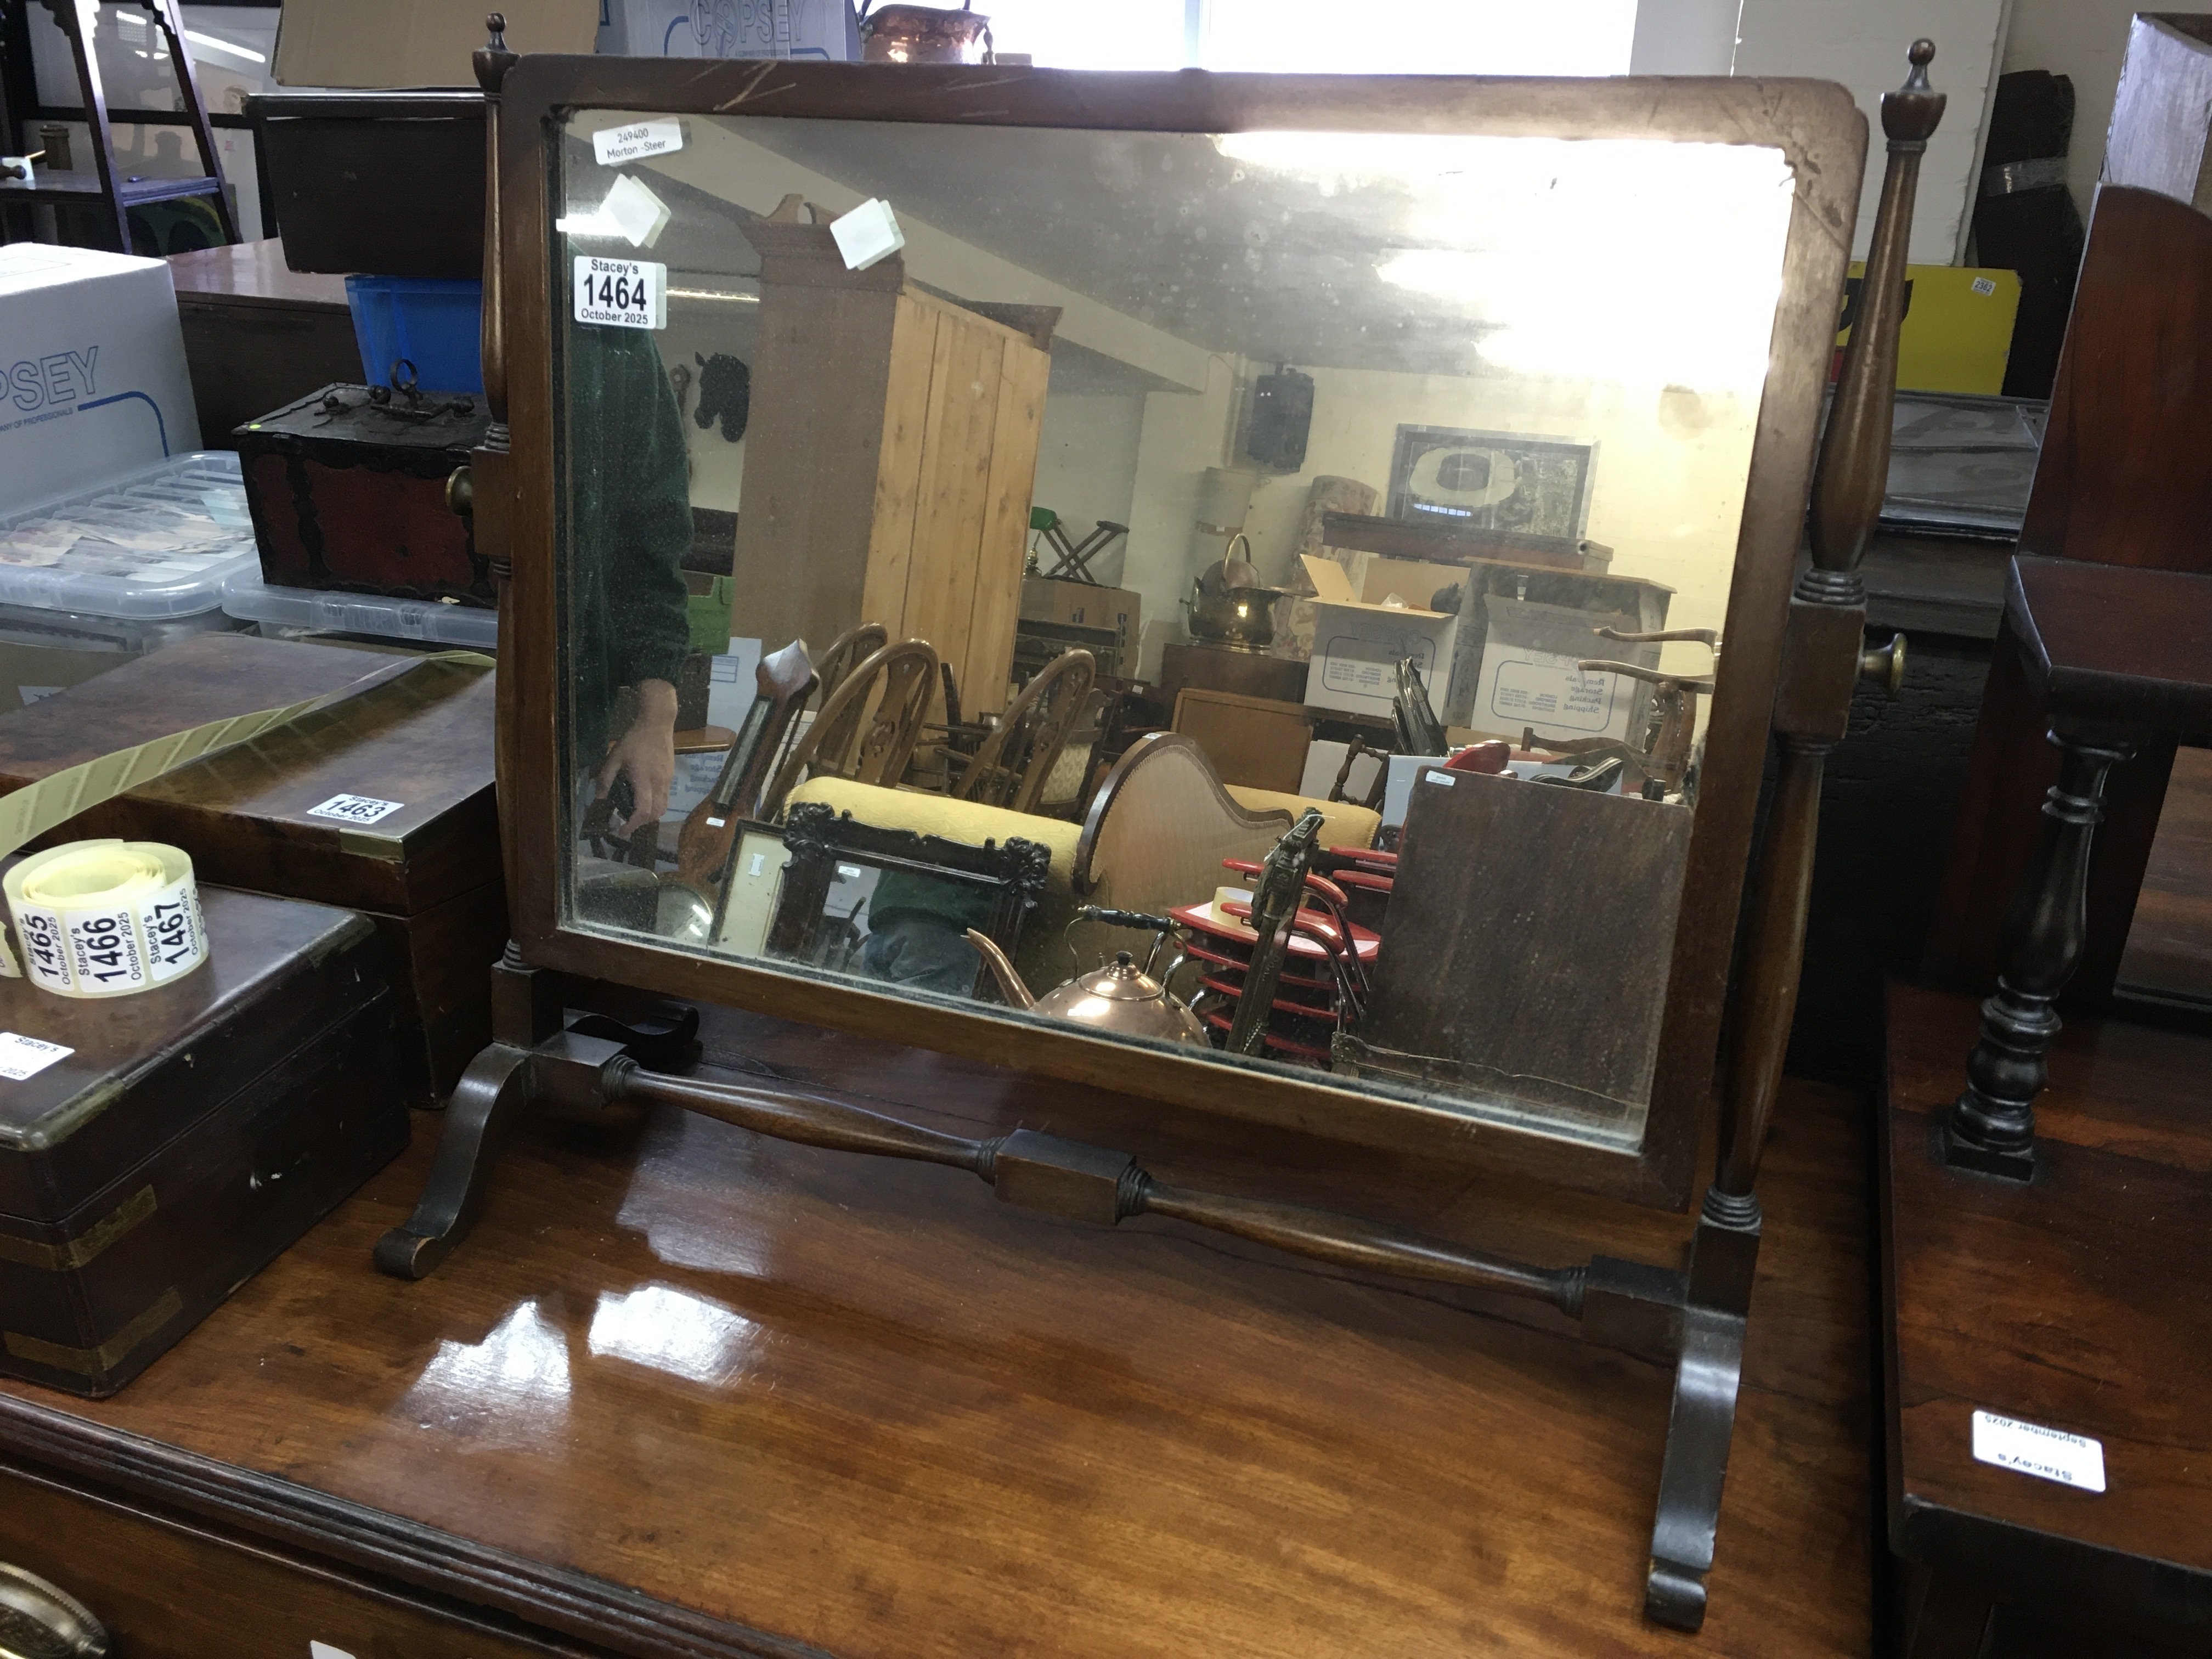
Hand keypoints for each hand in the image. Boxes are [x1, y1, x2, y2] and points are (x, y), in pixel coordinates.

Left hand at [595, 678, 677, 834]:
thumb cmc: (634, 740)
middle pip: (656, 814)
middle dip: (642, 823)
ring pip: (663, 808)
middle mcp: (659, 784)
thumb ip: (606, 779)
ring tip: (636, 814)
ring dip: (650, 816)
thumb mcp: (614, 757)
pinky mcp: (670, 776)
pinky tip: (644, 798)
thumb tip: (599, 798)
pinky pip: (665, 798)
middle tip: (627, 824)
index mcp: (644, 781)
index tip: (621, 830)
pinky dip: (655, 805)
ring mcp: (667, 781)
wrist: (657, 724)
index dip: (632, 824)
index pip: (642, 811)